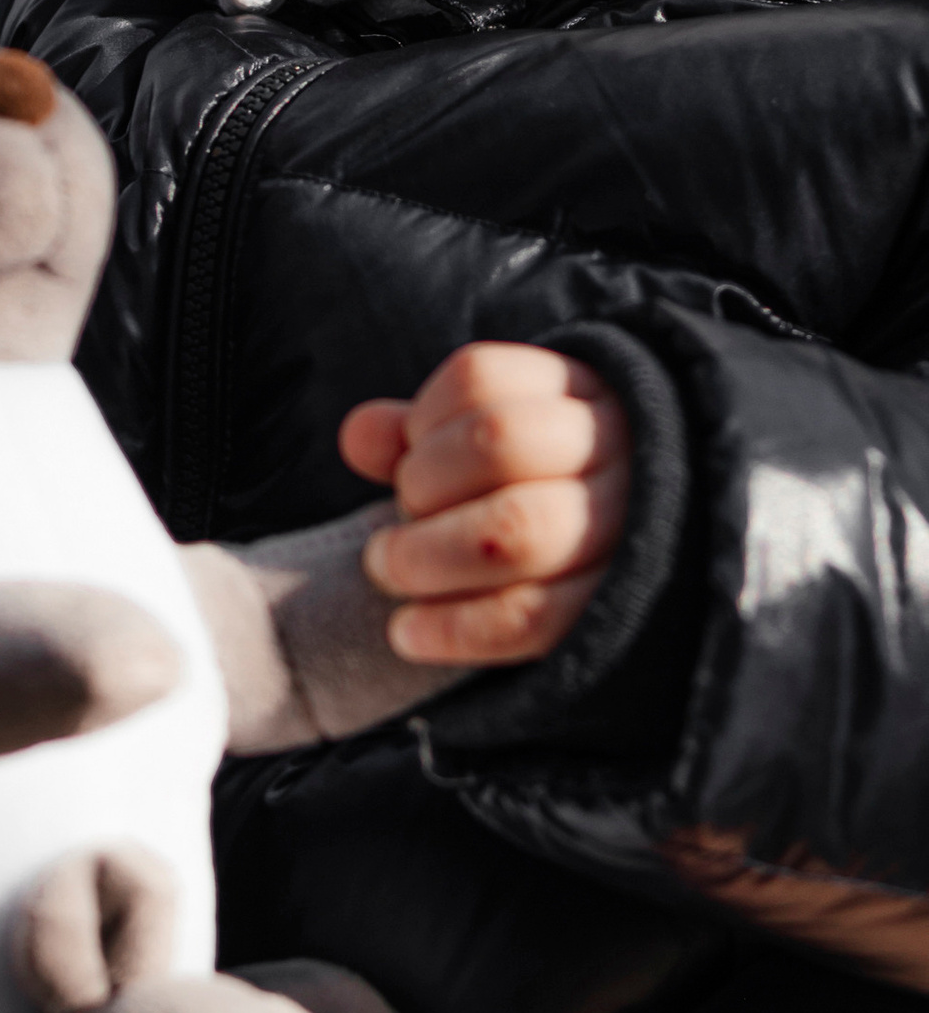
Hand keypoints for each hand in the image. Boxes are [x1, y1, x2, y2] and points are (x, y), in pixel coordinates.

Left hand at [338, 342, 630, 665]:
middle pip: (497, 442)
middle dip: (420, 488)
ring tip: (389, 570)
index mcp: (580, 393)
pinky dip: (455, 629)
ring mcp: (630, 528)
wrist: (654, 563)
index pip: (479, 380)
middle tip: (385, 531)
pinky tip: (407, 633)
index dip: (421, 422)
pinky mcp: (620, 609)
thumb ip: (422, 435)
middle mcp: (615, 450)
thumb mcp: (491, 442)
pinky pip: (533, 619)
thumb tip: (358, 437)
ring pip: (517, 528)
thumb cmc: (541, 491)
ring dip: (428, 556)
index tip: (406, 454)